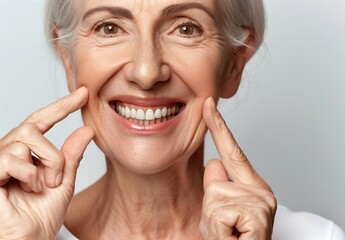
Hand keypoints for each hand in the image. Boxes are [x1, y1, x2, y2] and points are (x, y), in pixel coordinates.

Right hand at [0, 86, 93, 238]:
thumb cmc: (40, 216)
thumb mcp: (63, 182)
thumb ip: (71, 156)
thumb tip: (86, 129)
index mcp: (26, 153)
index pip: (42, 120)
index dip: (62, 106)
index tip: (83, 93)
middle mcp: (8, 152)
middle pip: (32, 127)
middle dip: (53, 153)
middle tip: (56, 178)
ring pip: (25, 140)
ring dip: (44, 166)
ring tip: (41, 187)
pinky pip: (11, 157)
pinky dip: (29, 174)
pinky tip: (28, 189)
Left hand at [200, 97, 276, 239]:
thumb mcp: (219, 214)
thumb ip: (217, 187)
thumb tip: (214, 163)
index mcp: (253, 188)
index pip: (232, 152)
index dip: (218, 127)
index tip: (207, 105)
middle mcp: (261, 192)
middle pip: (215, 179)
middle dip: (211, 207)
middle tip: (225, 230)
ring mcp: (261, 202)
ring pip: (214, 197)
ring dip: (213, 222)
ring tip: (228, 236)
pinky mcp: (257, 214)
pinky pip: (218, 211)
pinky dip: (218, 230)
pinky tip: (232, 239)